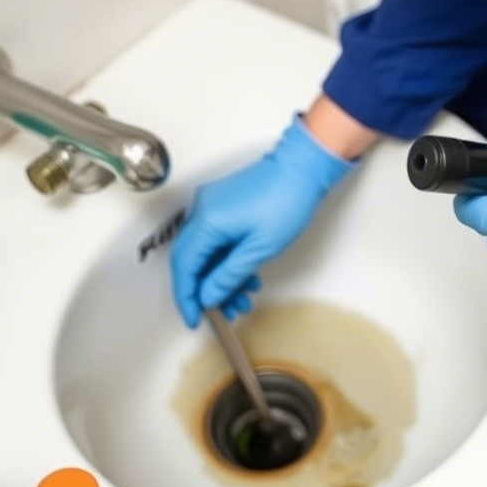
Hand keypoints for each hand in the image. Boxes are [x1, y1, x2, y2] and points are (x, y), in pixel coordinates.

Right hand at [170, 115, 355, 325]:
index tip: (194, 318)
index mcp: (206, 221)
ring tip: (242, 300)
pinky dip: (227, 260)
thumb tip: (209, 296)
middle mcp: (202, 211)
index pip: (184, 267)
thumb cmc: (287, 201)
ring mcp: (212, 205)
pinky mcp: (223, 204)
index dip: (187, 297)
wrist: (303, 168)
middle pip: (190, 260)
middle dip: (204, 290)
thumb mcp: (260, 248)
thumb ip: (229, 275)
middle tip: (219, 314)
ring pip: (206, 251)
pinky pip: (216, 238)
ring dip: (220, 277)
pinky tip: (246, 277)